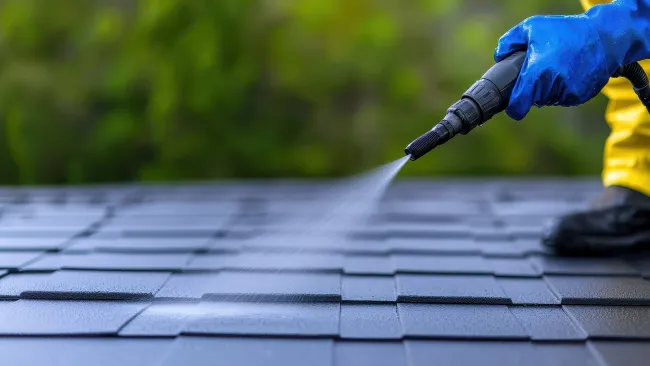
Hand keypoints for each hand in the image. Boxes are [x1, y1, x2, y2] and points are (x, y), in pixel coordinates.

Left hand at [494, 14, 611, 120]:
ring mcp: (568, 92)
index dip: (514, 108)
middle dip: (532, 90)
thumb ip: (509, 41)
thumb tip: (499, 56)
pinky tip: (569, 72)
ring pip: (549, 99)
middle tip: (541, 70)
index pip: (519, 104)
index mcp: (537, 72)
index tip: (513, 108)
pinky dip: (563, 89)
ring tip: (556, 68)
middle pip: (533, 100)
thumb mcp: (532, 27)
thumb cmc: (565, 30)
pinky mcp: (581, 95)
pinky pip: (565, 98)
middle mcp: (552, 85)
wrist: (604, 36)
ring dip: (548, 90)